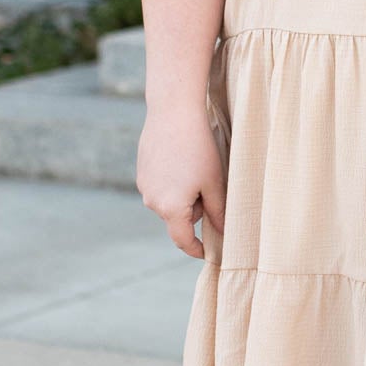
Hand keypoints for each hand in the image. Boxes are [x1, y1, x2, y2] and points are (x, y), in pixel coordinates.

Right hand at [136, 103, 227, 257]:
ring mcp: (144, 184)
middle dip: (195, 209)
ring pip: (169, 200)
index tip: (208, 252)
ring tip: (196, 165)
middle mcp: (152, 201)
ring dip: (184, 193)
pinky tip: (182, 157)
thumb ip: (218, 212)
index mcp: (171, 208)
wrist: (173, 112)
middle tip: (210, 183)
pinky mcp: (142, 169)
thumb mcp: (214, 182)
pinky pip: (161, 184)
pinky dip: (173, 179)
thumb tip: (223, 233)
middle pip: (178, 217)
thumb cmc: (199, 148)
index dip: (196, 249)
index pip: (182, 240)